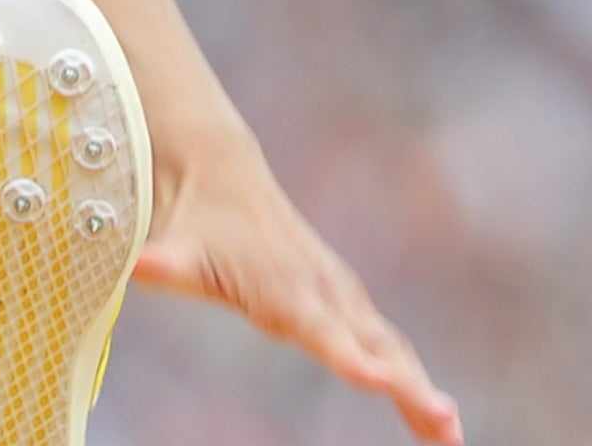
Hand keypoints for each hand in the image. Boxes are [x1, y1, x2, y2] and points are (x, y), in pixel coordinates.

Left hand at [134, 131, 461, 444]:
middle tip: (442, 419)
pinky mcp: (348, 301)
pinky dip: (415, 381)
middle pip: (371, 343)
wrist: (219, 173)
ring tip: (451, 436)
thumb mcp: (172, 244)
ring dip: (422, 389)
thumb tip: (141, 266)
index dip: (346, 353)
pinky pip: (390, 347)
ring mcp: (341, 295)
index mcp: (281, 286)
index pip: (317, 327)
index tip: (375, 379)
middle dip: (406, 381)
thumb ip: (164, 263)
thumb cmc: (192, 222)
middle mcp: (322, 290)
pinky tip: (438, 427)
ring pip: (391, 347)